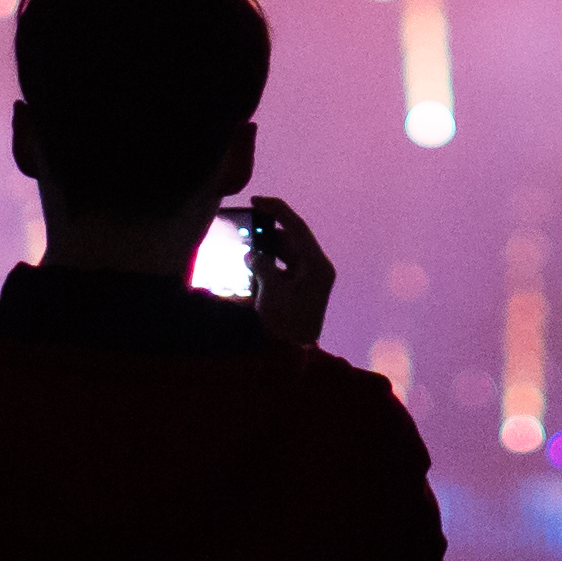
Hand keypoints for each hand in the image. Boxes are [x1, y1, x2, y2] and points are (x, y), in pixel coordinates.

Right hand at [233, 194, 335, 352]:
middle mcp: (317, 270)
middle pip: (290, 240)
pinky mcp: (300, 292)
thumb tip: (253, 256)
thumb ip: (261, 265)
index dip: (276, 210)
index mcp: (317, 265)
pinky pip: (282, 270)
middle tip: (244, 229)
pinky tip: (250, 267)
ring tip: (244, 250)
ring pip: (285, 255)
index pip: (296, 227)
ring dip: (265, 251)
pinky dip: (267, 266)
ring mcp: (310, 281)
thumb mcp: (269, 290)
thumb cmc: (285, 326)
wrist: (293, 359)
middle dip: (266, 234)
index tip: (255, 201)